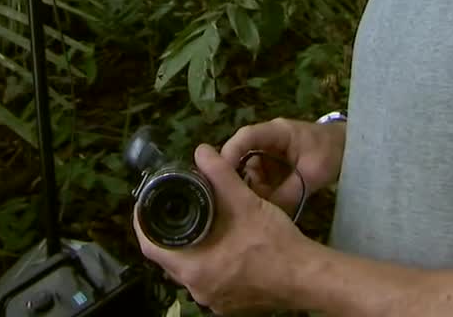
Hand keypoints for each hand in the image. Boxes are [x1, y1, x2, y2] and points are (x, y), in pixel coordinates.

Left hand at [134, 143, 312, 314]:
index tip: (148, 204)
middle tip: (177, 209)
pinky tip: (224, 246)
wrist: (307, 276)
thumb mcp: (244, 201)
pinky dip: (212, 263)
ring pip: (192, 271)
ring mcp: (215, 302)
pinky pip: (211, 281)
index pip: (151, 246)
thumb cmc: (273, 240)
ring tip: (201, 223)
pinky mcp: (231, 305)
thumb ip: (219, 174)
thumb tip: (201, 151)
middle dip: (171, 234)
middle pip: (171, 259)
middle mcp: (198, 291)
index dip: (145, 223)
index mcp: (193, 269)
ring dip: (193, 249)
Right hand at [220, 117, 345, 212]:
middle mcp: (266, 140)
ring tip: (252, 209)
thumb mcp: (313, 173)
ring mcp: (267, 154)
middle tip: (234, 201)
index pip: (245, 137)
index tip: (220, 177)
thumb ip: (290, 191)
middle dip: (236, 179)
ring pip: (247, 172)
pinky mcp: (272, 167)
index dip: (229, 154)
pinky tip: (262, 208)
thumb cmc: (332, 151)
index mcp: (275, 132)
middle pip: (240, 156)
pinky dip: (259, 193)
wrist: (349, 149)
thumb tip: (268, 214)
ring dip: (250, 190)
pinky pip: (258, 180)